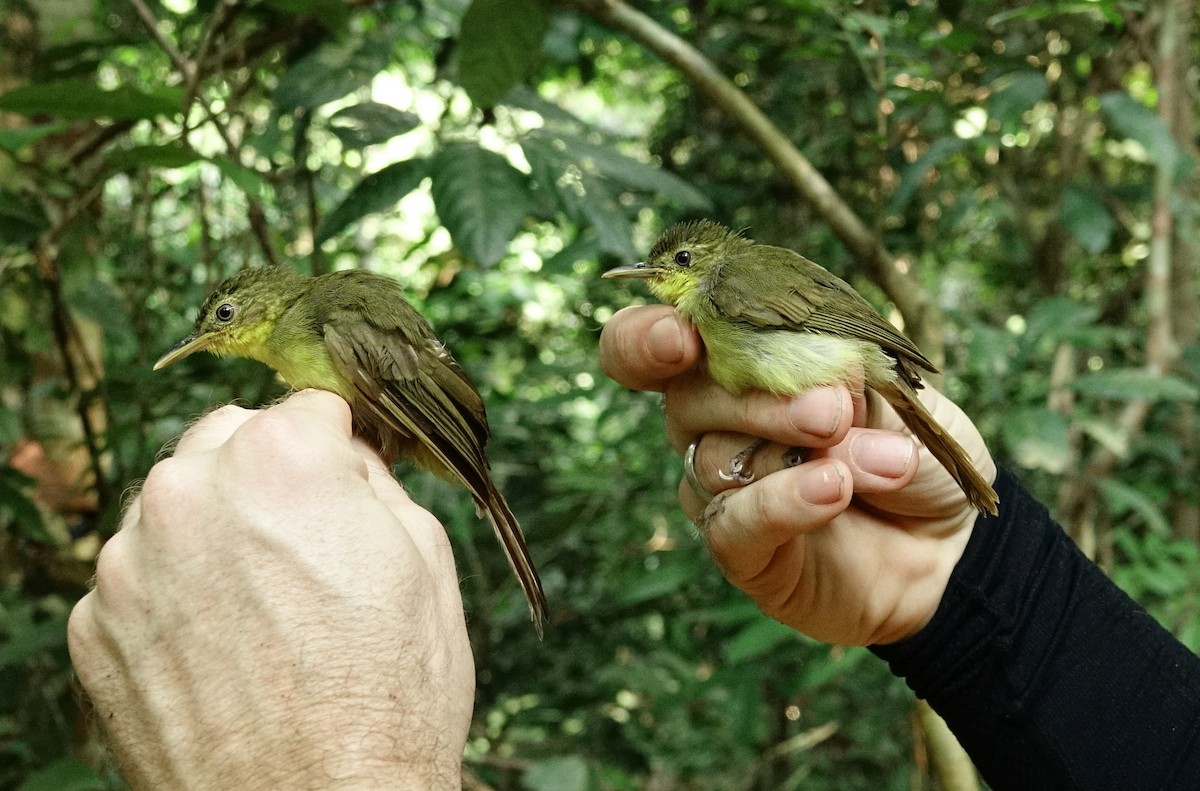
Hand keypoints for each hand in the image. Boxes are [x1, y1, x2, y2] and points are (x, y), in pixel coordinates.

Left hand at [68, 390, 472, 790]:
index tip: (346, 483)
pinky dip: (175, 595)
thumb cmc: (391, 692)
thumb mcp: (426, 557)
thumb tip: (346, 458)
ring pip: (175, 508)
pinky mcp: (97, 629)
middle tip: (305, 542)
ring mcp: (128, 563)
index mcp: (279, 458)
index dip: (337, 447)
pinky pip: (139, 579)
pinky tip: (223, 646)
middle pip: (226, 441)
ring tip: (264, 607)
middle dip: (265, 475)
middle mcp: (186, 492)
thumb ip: (374, 480)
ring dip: (213, 532)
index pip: (307, 407)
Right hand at [599, 306, 995, 645]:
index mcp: (732, 366)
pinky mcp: (743, 553)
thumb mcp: (895, 394)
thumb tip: (824, 378)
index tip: (682, 337)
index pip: (649, 345)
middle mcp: (713, 426)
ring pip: (713, 458)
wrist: (947, 540)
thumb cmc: (907, 447)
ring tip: (883, 460)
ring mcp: (724, 491)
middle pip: (685, 398)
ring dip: (796, 450)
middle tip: (832, 408)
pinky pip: (734, 524)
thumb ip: (850, 379)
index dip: (644, 338)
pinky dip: (783, 501)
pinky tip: (832, 490)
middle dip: (756, 396)